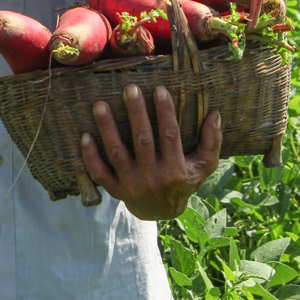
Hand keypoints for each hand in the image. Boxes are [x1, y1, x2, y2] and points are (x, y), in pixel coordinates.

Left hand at [80, 84, 221, 220]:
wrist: (161, 212)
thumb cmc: (183, 181)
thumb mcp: (203, 166)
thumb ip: (212, 142)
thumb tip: (215, 114)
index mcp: (176, 171)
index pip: (170, 136)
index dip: (165, 112)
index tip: (160, 89)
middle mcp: (153, 178)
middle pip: (142, 141)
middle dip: (135, 113)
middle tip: (129, 88)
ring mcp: (131, 185)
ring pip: (117, 154)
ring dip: (107, 129)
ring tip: (99, 105)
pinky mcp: (114, 190)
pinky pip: (99, 173)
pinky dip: (90, 156)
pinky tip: (84, 136)